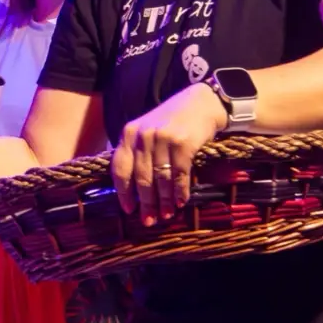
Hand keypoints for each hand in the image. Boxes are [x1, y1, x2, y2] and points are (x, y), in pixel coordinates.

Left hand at [112, 82, 226, 222]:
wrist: (202, 102)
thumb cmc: (172, 120)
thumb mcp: (147, 129)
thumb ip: (136, 152)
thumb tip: (132, 189)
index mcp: (129, 133)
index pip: (120, 168)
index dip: (123, 193)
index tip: (128, 210)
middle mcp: (143, 136)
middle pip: (141, 178)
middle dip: (146, 203)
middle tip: (149, 220)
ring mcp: (163, 139)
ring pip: (160, 179)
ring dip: (164, 201)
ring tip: (166, 215)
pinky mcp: (183, 143)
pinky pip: (179, 175)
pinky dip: (180, 191)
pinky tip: (181, 202)